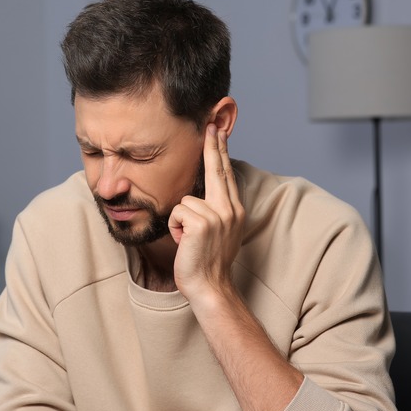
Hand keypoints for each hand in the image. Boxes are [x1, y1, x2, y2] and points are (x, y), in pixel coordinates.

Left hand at [168, 123, 244, 306]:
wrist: (210, 286)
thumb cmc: (207, 263)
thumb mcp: (217, 233)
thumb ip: (214, 211)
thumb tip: (200, 195)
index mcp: (235, 211)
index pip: (226, 174)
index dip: (220, 152)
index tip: (217, 132)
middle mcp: (231, 210)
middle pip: (216, 170)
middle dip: (212, 146)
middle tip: (210, 123)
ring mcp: (218, 215)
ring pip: (185, 201)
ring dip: (180, 221)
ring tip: (188, 240)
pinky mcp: (202, 222)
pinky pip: (178, 212)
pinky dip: (176, 228)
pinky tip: (185, 242)